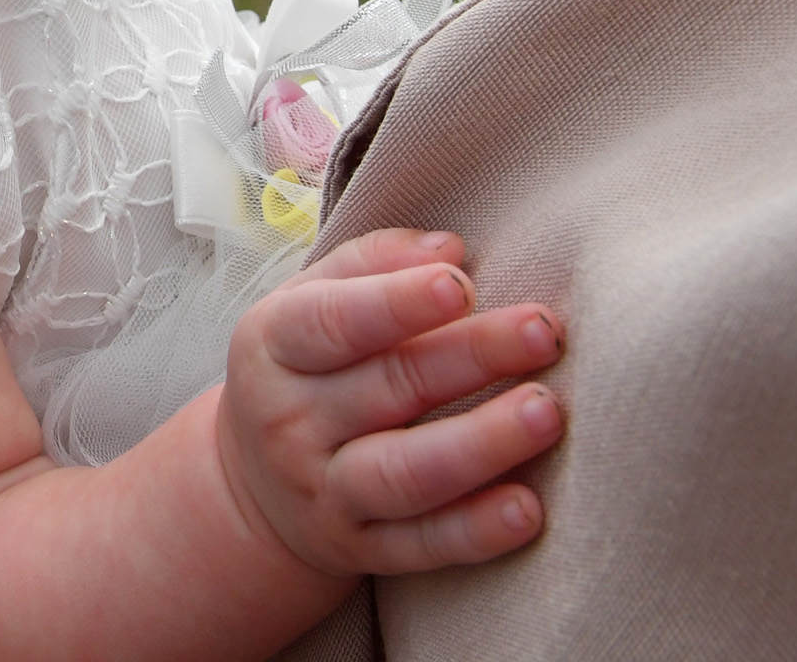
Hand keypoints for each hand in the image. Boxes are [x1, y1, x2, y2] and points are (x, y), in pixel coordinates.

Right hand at [219, 229, 564, 577]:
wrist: (250, 488)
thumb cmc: (304, 368)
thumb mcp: (307, 302)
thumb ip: (373, 262)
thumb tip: (449, 247)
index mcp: (274, 345)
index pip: (331, 321)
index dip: (394, 303)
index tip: (460, 283)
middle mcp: (292, 421)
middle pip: (386, 388)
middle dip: (469, 357)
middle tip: (541, 330)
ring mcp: (325, 492)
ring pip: (404, 473)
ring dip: (480, 444)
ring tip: (546, 412)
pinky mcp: (362, 549)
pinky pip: (423, 545)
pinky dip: (475, 532)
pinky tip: (528, 509)